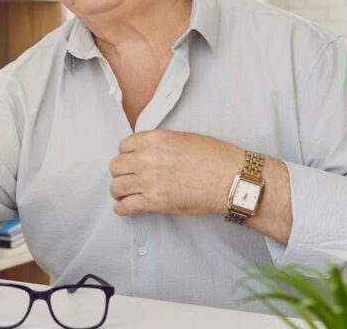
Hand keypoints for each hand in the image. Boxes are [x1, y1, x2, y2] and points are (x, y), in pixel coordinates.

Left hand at [108, 129, 241, 215]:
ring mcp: (148, 181)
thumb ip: (159, 142)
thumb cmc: (215, 157)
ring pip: (116, 187)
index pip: (123, 146)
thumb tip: (148, 150)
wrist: (231, 179)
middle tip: (128, 178)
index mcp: (153, 139)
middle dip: (121, 173)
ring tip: (124, 195)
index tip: (131, 162)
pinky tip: (124, 209)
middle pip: (115, 166)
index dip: (126, 155)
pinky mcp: (154, 202)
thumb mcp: (183, 138)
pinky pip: (125, 206)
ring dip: (119, 191)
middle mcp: (146, 158)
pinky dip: (122, 209)